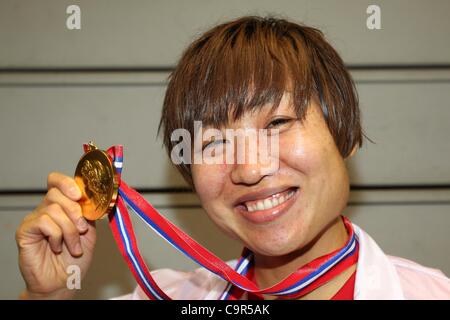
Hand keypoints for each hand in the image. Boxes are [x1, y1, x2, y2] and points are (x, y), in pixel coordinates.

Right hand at [16, 172, 96, 298]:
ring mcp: (35, 219)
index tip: (80, 194)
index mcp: (62, 206)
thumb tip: (94, 196)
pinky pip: (44, 221)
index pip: (57, 181)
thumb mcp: (90, 231)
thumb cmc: (75, 259)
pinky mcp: (25, 231)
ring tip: (73, 245)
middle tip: (82, 229)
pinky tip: (58, 247)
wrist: (64, 281)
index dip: (67, 182)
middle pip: (57, 192)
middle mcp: (46, 209)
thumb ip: (89, 212)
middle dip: (75, 211)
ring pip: (54, 208)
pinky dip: (57, 235)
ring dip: (70, 229)